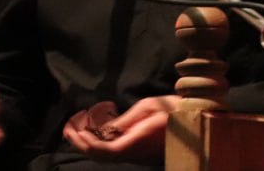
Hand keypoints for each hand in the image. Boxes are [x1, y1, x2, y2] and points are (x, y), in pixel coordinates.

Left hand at [63, 95, 179, 163]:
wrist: (195, 118)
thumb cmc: (174, 108)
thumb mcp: (148, 107)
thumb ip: (125, 120)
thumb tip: (105, 130)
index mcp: (138, 142)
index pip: (106, 151)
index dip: (88, 143)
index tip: (76, 130)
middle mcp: (136, 153)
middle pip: (102, 156)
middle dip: (82, 143)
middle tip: (69, 127)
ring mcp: (137, 155)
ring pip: (106, 156)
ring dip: (89, 142)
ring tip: (78, 125)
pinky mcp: (139, 153)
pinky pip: (114, 151)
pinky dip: (101, 141)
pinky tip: (98, 128)